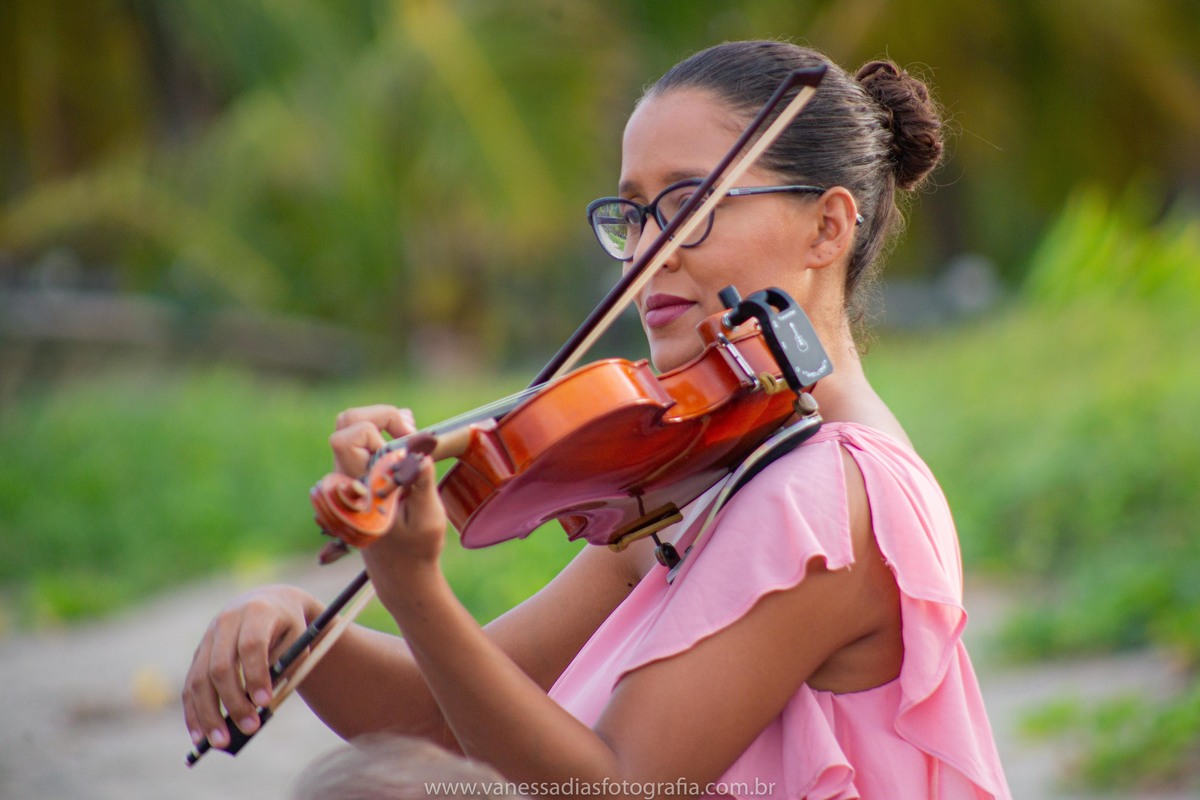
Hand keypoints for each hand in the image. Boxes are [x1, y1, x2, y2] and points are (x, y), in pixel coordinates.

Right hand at [182, 584, 319, 748]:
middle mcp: (226, 621)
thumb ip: (283, 665)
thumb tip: (259, 706)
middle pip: (221, 666)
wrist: (270, 603)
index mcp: (257, 612)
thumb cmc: (289, 627)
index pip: (251, 645)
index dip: (256, 675)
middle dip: (233, 701)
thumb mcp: (298, 639)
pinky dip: (193, 712)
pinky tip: (199, 736)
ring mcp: (208, 637)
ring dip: (208, 714)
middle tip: (249, 729)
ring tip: (220, 742)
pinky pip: (190, 685)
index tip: (265, 703)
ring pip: (200, 679)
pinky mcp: (199, 652)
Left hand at [329, 404, 447, 569]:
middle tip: (408, 433)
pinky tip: (406, 449)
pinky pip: (363, 440)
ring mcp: (350, 475)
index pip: (348, 438)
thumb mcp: (426, 518)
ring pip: (352, 427)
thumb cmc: (415, 548)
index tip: (408, 445)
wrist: (400, 570)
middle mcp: (347, 478)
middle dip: (380, 416)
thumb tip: (419, 454)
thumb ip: (420, 484)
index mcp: (358, 487)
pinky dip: (384, 434)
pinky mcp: (359, 476)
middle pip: (346, 421)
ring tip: (409, 438)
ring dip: (382, 424)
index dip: (380, 429)